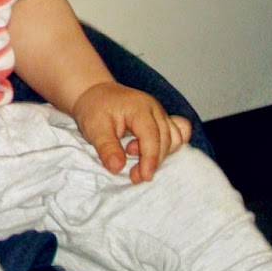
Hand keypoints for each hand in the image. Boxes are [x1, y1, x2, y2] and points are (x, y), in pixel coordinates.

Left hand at [71, 81, 191, 183]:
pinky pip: (177, 134)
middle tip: (134, 176)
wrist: (95, 93)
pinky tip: (150, 155)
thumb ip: (107, 148)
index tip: (144, 177)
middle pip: (166, 140)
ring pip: (174, 139)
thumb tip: (117, 168)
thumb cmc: (94, 108)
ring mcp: (161, 114)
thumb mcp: (94, 128)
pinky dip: (168, 148)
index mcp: (139, 108)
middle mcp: (155, 109)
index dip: (150, 159)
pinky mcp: (162, 120)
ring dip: (160, 155)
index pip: (152, 136)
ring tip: (135, 161)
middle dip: (153, 162)